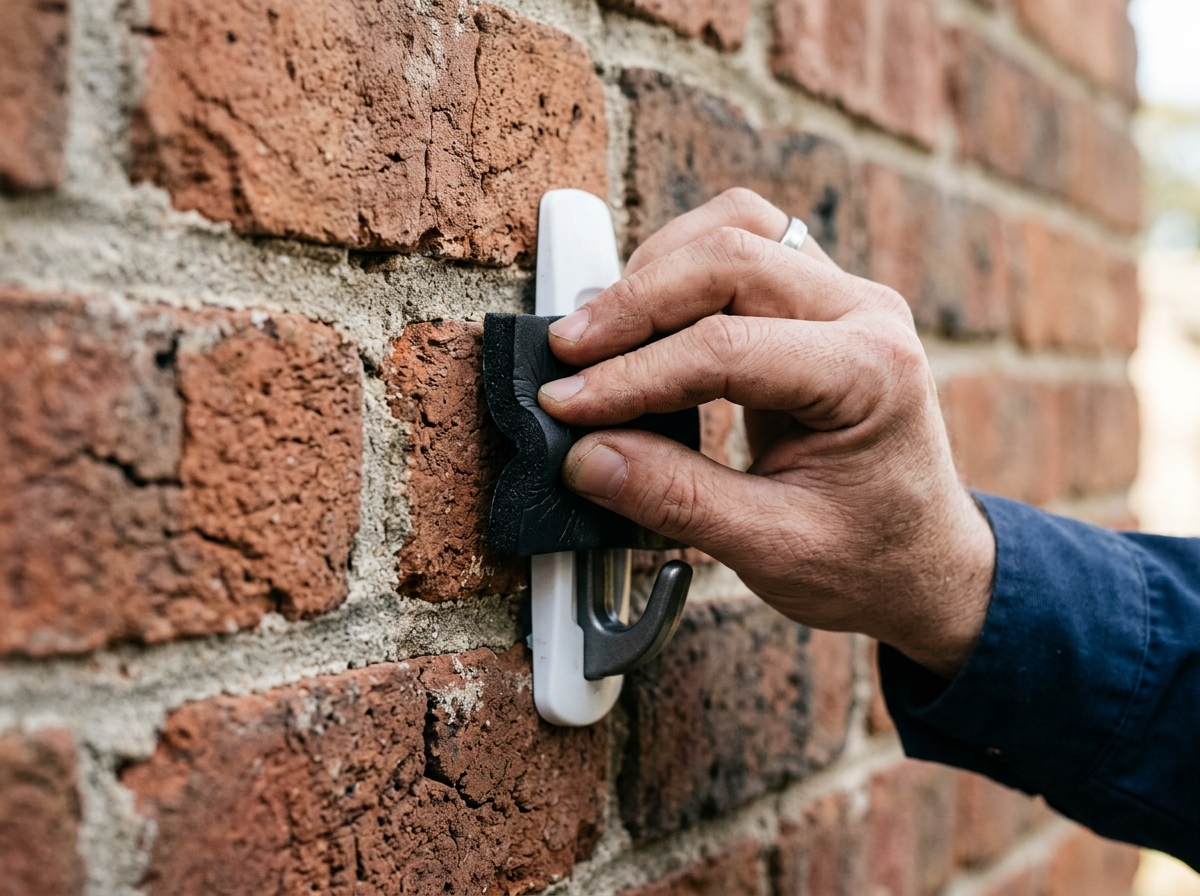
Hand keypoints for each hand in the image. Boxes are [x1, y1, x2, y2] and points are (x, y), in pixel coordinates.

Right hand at [537, 188, 995, 678]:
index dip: (632, 374)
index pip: (726, 348)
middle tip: (567, 353)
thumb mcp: (773, 548)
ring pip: (737, 227)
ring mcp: (845, 296)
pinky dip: (682, 268)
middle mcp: (866, 312)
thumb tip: (586, 455)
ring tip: (600, 330)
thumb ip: (676, 499)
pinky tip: (644, 317)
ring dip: (658, 268)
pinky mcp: (818, 301)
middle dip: (635, 302)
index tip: (567, 403)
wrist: (927, 564)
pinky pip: (744, 245)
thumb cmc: (870, 560)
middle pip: (731, 255)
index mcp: (871, 372)